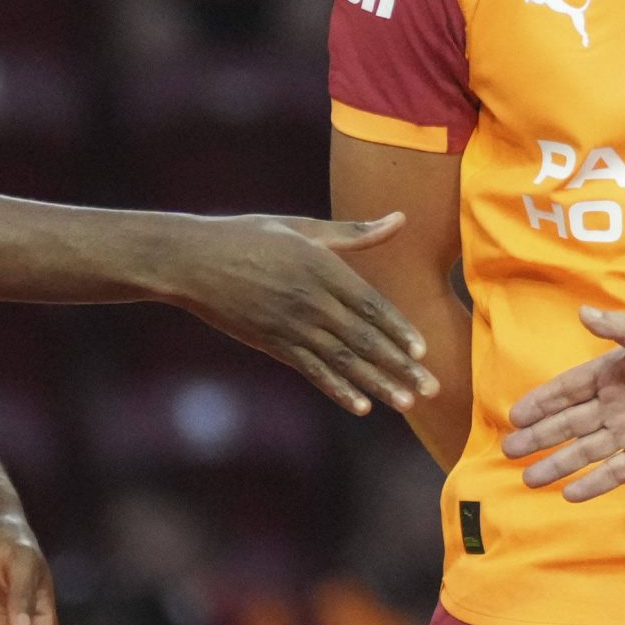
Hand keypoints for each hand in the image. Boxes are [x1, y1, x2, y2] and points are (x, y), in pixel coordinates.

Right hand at [165, 213, 436, 415]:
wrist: (192, 261)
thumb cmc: (248, 236)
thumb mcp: (303, 227)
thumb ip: (354, 232)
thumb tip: (400, 217)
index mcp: (322, 267)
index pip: (371, 303)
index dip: (398, 329)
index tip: (423, 349)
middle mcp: (311, 300)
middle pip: (364, 338)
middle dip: (400, 365)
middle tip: (432, 388)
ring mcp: (291, 325)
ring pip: (343, 360)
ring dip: (377, 384)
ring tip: (407, 403)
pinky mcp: (273, 344)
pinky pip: (312, 370)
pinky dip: (337, 389)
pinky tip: (361, 407)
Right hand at [501, 306, 624, 500]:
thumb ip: (618, 329)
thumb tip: (582, 312)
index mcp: (610, 377)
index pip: (567, 392)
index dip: (541, 403)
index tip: (515, 415)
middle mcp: (613, 407)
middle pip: (568, 425)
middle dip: (539, 438)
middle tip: (511, 450)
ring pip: (585, 452)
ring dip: (558, 465)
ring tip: (530, 479)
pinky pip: (615, 472)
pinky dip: (594, 484)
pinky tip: (570, 494)